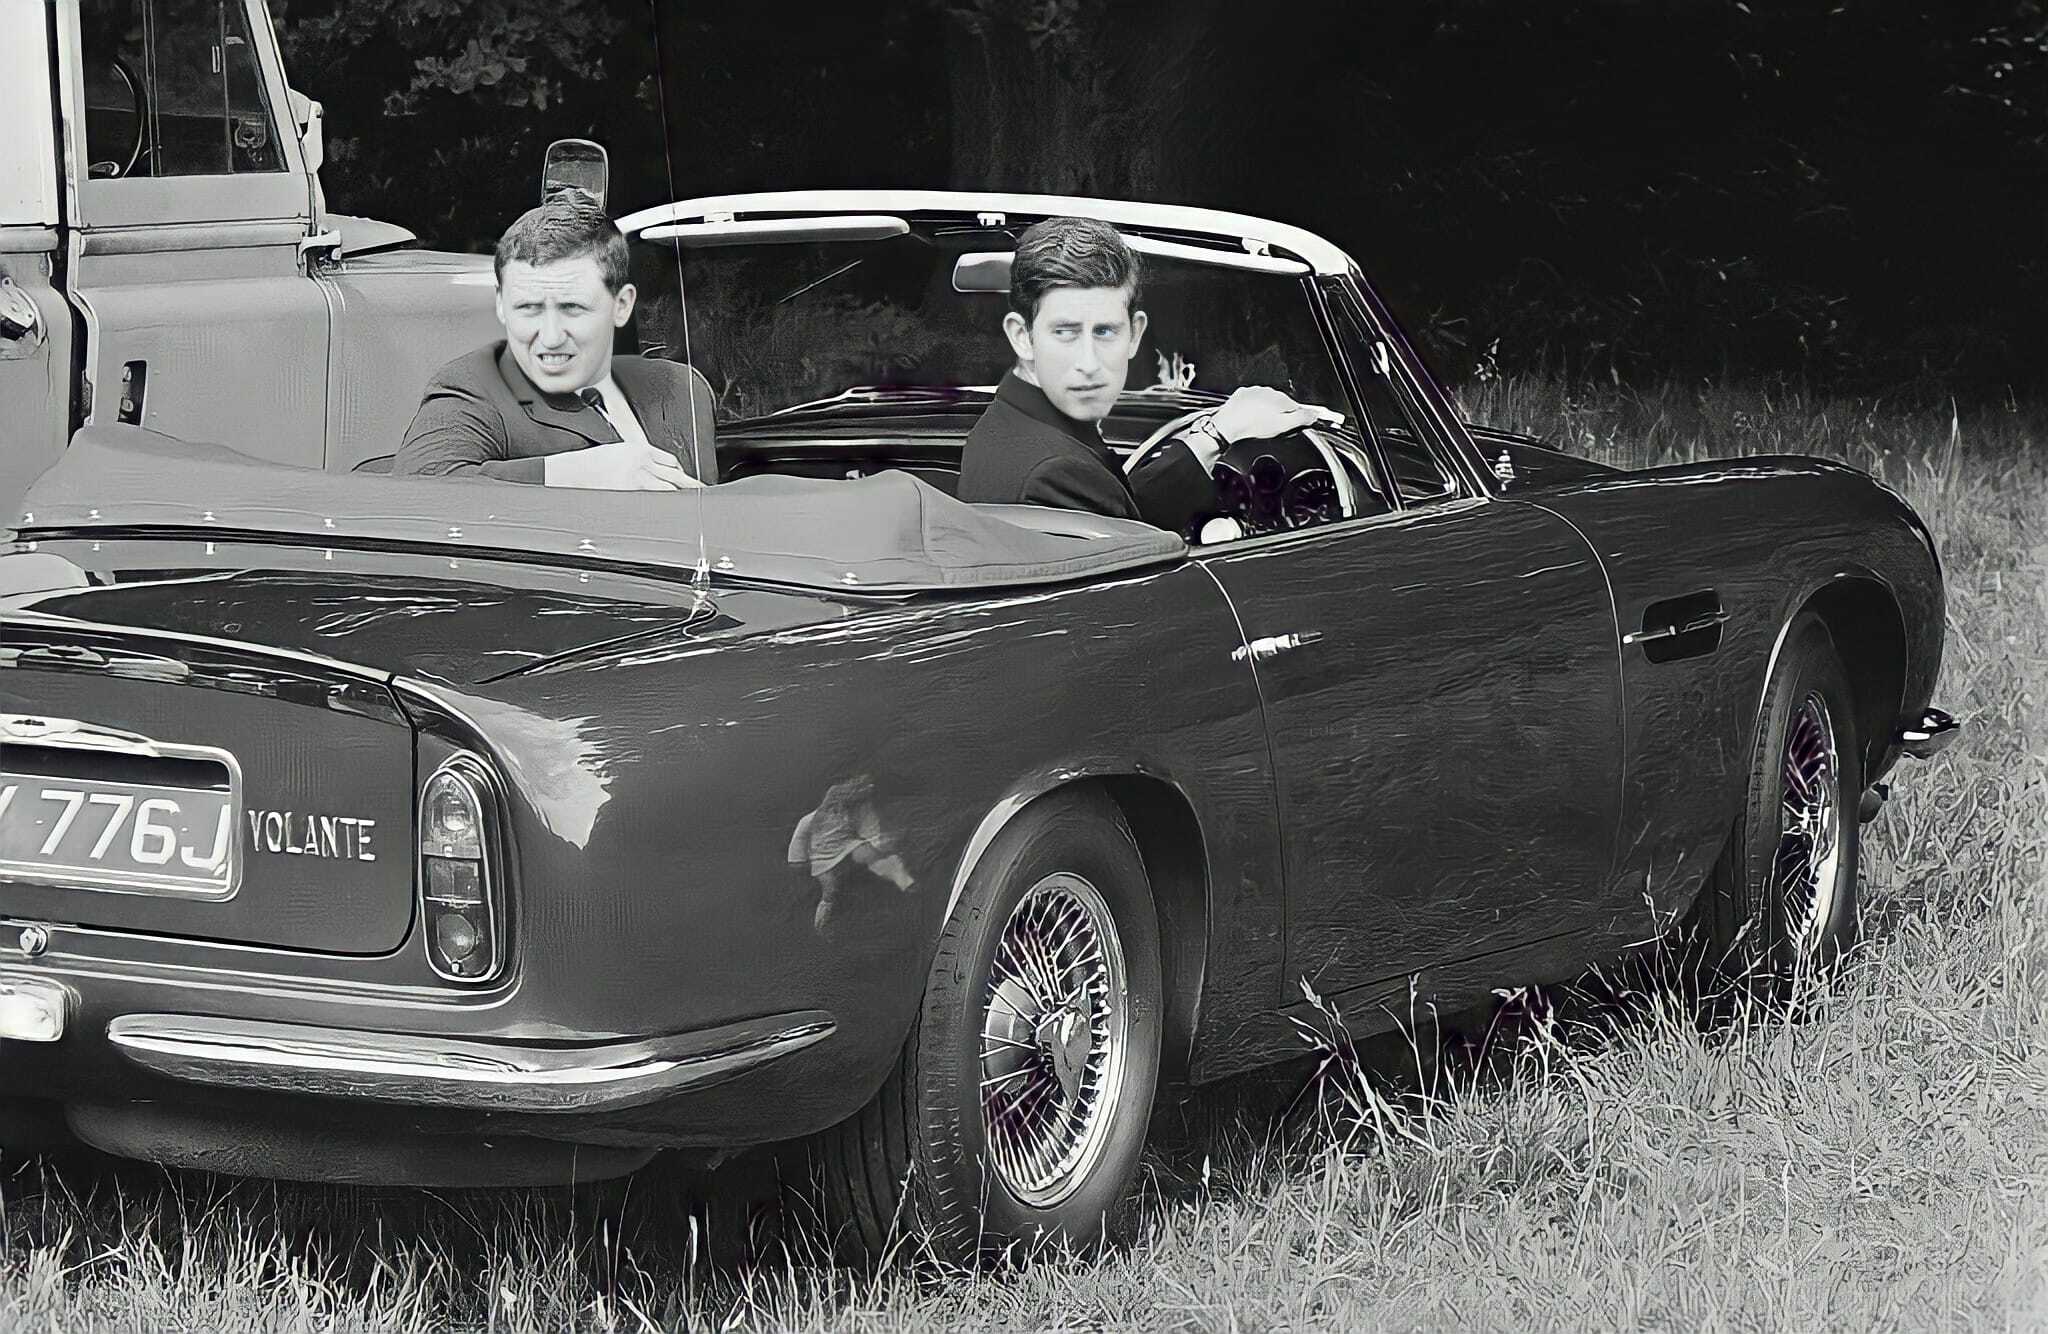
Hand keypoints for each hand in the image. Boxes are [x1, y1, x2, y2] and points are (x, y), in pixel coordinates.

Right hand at [543, 440, 701, 490]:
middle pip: (674, 471)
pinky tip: (674, 506)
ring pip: (669, 483)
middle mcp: (642, 460)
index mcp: (638, 449)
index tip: (684, 477)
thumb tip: (645, 471)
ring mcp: (638, 474)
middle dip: (689, 481)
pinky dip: (666, 499)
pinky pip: (655, 494)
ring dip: (682, 492)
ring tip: (694, 499)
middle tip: (702, 489)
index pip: (668, 459)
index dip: (679, 470)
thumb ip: (633, 461)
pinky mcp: (632, 487)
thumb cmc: (590, 464)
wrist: (574, 470)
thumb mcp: (615, 454)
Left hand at [1208, 385, 1332, 445]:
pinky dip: (1252, 408)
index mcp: (1280, 398)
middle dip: (1280, 414)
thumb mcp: (1282, 426)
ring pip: (1266, 401)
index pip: (1296, 406)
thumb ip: (1301, 418)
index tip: (1294, 425)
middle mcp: (1268, 391)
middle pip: (1281, 403)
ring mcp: (1254, 391)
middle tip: (1274, 428)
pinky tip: (1250, 418)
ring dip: (1266, 410)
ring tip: (1260, 425)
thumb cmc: (1251, 427)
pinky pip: (1252, 401)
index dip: (1296, 417)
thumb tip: (1314, 414)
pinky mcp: (1242, 395)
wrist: (1226, 426)